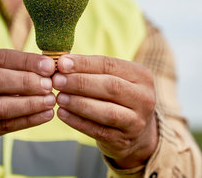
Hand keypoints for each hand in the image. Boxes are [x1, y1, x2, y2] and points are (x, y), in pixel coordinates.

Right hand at [0, 49, 55, 156]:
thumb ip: (11, 68)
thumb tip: (48, 66)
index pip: (0, 57)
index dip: (26, 61)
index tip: (49, 66)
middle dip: (27, 81)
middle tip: (49, 84)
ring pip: (1, 106)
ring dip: (31, 103)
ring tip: (51, 100)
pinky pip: (6, 125)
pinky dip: (29, 120)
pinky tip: (46, 115)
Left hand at [52, 54, 157, 168]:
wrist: (136, 132)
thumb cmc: (117, 97)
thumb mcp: (114, 78)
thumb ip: (92, 69)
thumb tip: (61, 62)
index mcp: (142, 76)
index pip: (110, 65)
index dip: (84, 63)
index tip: (61, 63)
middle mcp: (144, 98)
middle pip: (111, 87)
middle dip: (80, 83)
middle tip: (57, 80)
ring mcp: (137, 121)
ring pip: (107, 112)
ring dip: (79, 104)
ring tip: (59, 97)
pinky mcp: (124, 140)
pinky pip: (99, 131)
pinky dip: (78, 122)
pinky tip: (62, 114)